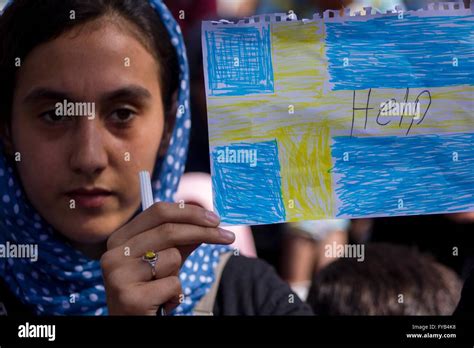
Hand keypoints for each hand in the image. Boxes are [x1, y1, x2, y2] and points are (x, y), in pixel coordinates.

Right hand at [100, 202, 234, 314]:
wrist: (131, 327)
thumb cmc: (150, 291)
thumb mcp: (165, 261)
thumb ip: (181, 240)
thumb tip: (208, 220)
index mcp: (119, 239)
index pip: (158, 211)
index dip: (190, 212)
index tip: (215, 218)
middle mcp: (113, 254)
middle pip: (169, 230)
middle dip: (204, 231)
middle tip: (228, 236)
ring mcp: (119, 275)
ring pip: (172, 257)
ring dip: (178, 274)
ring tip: (163, 288)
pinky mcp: (131, 298)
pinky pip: (173, 284)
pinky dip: (175, 294)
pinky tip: (161, 303)